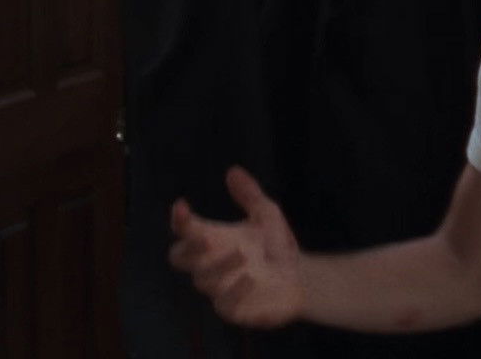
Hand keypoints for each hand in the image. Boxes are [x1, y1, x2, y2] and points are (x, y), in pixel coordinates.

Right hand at [168, 166, 304, 327]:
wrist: (301, 275)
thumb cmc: (276, 244)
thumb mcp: (267, 214)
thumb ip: (250, 194)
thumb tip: (233, 170)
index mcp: (213, 239)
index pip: (185, 230)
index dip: (179, 220)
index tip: (182, 206)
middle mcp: (210, 264)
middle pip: (180, 258)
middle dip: (188, 249)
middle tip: (205, 239)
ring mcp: (219, 288)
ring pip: (202, 280)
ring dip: (218, 267)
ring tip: (242, 255)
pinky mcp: (234, 309)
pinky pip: (224, 305)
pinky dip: (234, 293)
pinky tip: (250, 280)